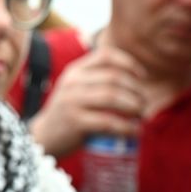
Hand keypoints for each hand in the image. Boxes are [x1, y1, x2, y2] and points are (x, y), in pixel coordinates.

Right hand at [29, 45, 143, 157]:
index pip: (105, 55)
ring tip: (142, 115)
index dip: (128, 63)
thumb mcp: (77, 89)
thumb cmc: (70, 112)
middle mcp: (72, 82)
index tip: (142, 77)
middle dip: (135, 90)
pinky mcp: (75, 121)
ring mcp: (72, 101)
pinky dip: (127, 127)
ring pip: (111, 97)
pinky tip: (136, 132)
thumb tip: (137, 81)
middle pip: (113, 77)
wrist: (45, 136)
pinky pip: (108, 122)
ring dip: (133, 106)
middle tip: (144, 103)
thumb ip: (97, 81)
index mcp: (75, 71)